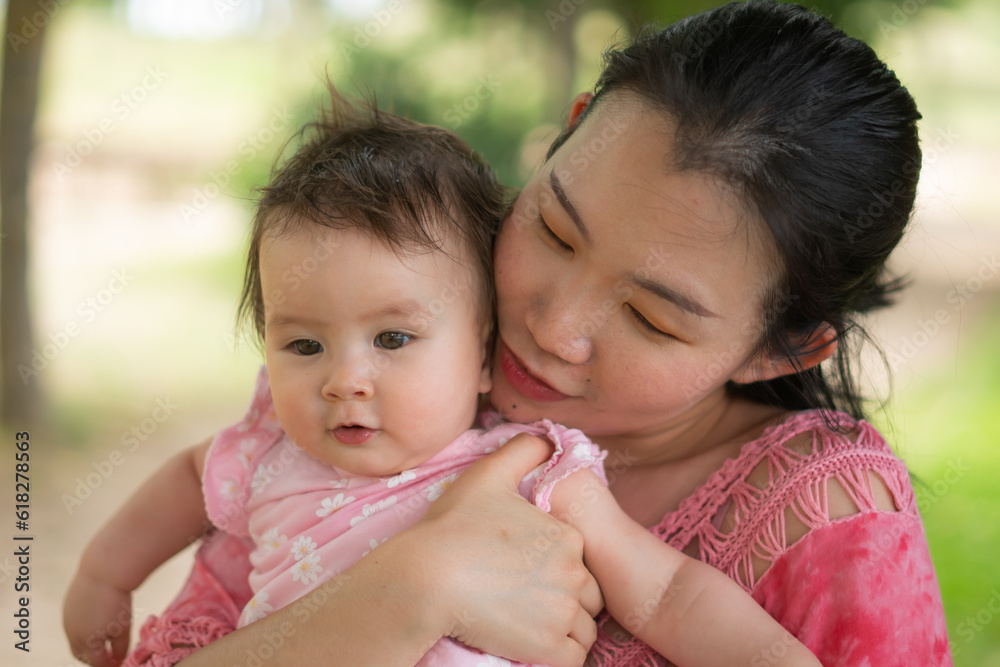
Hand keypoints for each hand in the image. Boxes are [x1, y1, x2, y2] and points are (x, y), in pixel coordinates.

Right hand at [63, 570, 131, 666]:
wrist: (103, 571)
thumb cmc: (117, 600)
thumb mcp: (124, 627)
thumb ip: (121, 647)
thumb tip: (119, 659)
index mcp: (87, 642)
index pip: (97, 664)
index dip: (109, 665)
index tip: (119, 662)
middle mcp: (72, 634)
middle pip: (82, 655)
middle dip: (95, 658)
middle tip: (109, 655)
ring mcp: (67, 620)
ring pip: (75, 640)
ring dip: (87, 643)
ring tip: (104, 638)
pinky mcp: (67, 606)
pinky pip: (73, 624)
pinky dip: (83, 627)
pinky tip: (97, 618)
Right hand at [414, 432, 603, 666]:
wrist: (426, 577)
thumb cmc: (453, 526)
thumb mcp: (487, 474)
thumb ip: (522, 450)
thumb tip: (546, 438)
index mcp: (566, 536)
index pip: (579, 559)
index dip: (557, 566)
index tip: (525, 571)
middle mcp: (573, 573)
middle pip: (587, 595)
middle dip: (566, 599)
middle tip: (528, 600)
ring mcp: (561, 612)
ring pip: (582, 629)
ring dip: (564, 630)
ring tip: (529, 624)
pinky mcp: (546, 647)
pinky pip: (572, 659)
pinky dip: (559, 655)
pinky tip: (535, 646)